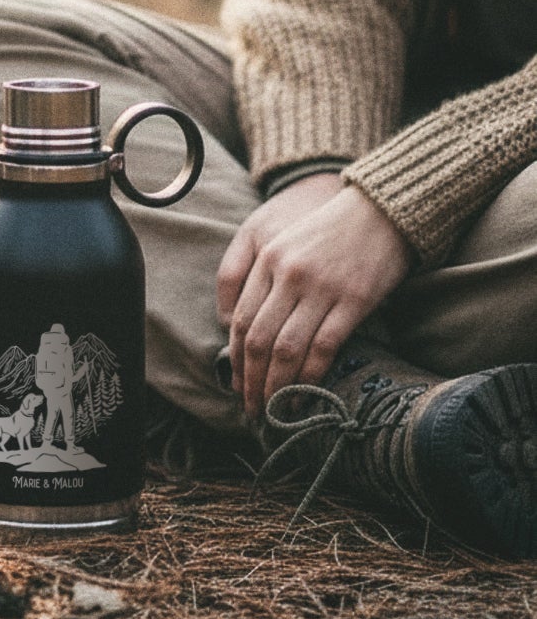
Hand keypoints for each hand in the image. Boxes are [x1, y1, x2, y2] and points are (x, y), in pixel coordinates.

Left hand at [216, 173, 411, 419]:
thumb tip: (239, 327)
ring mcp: (321, 288)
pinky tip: (306, 394)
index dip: (236, 357)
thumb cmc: (331, 229)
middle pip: (257, 338)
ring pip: (286, 348)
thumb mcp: (284, 240)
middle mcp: (288, 274)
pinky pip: (323, 346)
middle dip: (251, 379)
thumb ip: (259, 277)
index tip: (237, 382)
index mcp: (268, 259)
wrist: (382, 209)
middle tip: (251, 407)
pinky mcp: (354, 300)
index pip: (240, 319)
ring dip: (277, 385)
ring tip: (275, 409)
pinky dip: (310, 375)